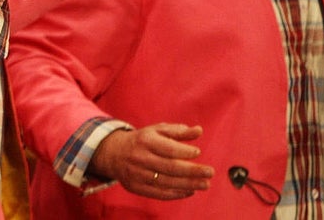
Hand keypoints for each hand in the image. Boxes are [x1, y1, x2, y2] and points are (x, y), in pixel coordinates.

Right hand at [90, 124, 213, 199]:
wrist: (113, 153)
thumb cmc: (141, 141)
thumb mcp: (156, 130)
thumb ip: (178, 131)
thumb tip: (199, 131)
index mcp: (145, 141)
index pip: (167, 148)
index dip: (184, 151)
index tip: (198, 152)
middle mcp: (140, 158)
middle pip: (169, 167)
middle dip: (192, 171)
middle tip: (210, 173)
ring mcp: (137, 174)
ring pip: (166, 182)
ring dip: (189, 184)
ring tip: (204, 184)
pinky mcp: (136, 187)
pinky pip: (159, 193)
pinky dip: (176, 193)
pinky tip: (189, 191)